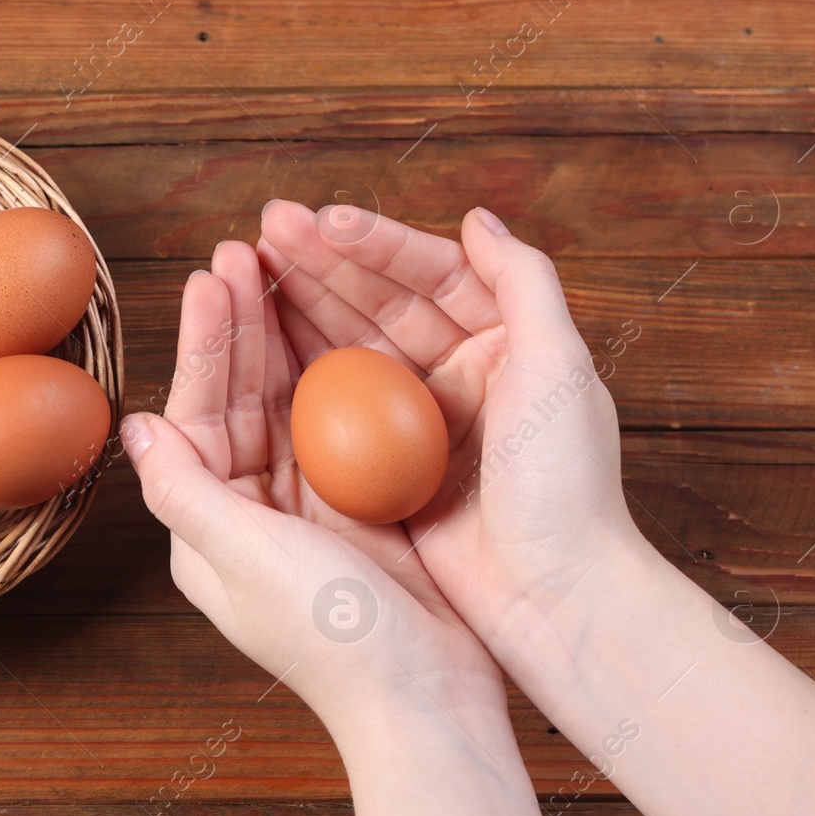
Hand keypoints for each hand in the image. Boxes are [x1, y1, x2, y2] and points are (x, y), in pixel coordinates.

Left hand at [120, 238, 508, 739]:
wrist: (429, 698)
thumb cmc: (333, 637)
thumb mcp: (246, 560)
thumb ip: (186, 491)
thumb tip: (132, 426)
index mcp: (207, 526)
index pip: (197, 414)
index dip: (205, 344)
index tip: (211, 276)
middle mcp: (247, 511)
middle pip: (238, 398)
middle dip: (240, 325)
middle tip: (244, 249)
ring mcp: (303, 505)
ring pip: (285, 400)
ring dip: (281, 337)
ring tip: (279, 266)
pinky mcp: (357, 505)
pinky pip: (337, 422)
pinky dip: (334, 372)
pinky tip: (337, 322)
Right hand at [255, 200, 640, 662]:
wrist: (554, 597)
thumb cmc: (566, 484)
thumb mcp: (557, 368)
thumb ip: (524, 281)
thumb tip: (477, 218)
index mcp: (506, 343)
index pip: (433, 274)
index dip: (376, 244)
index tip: (320, 222)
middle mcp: (462, 375)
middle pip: (383, 303)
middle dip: (324, 265)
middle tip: (265, 231)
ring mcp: (422, 424)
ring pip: (352, 349)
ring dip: (302, 308)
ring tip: (248, 272)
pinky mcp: (392, 469)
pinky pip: (335, 410)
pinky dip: (299, 374)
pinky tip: (260, 344)